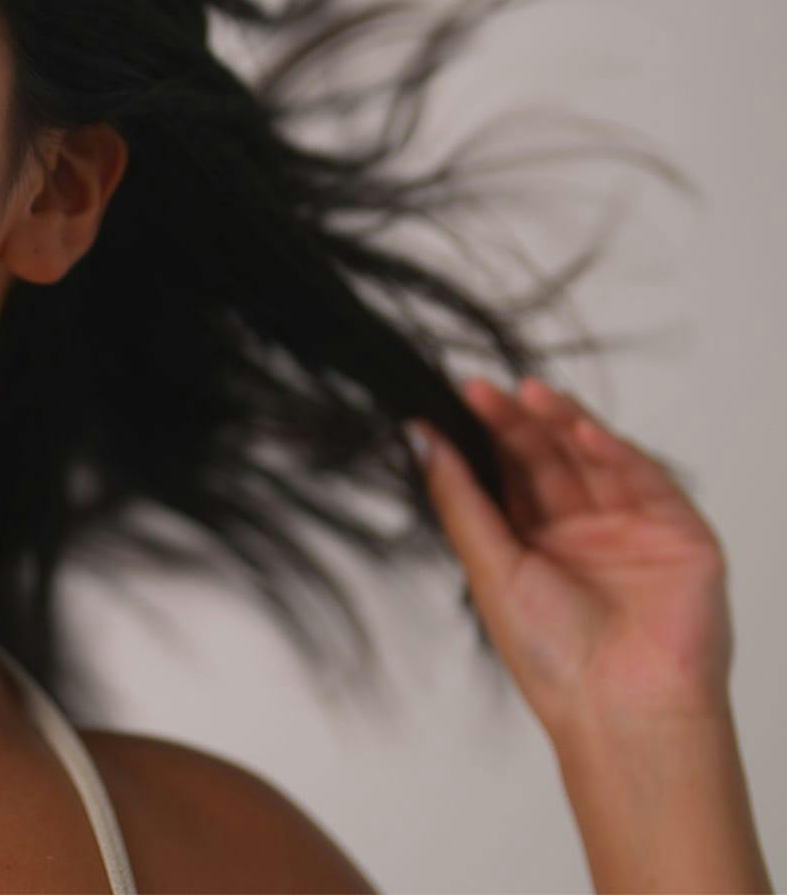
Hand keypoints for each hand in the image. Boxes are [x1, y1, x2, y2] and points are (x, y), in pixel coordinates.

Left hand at [408, 376, 733, 739]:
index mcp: (535, 542)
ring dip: (562, 423)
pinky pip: (645, 478)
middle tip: (482, 390)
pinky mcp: (678, 532)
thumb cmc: (553, 658)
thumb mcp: (490, 567)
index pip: (510, 472)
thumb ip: (460, 499)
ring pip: (594, 458)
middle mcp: (583, 530)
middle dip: (517, 422)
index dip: (486, 434)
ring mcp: (631, 527)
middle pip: (548, 458)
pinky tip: (579, 429)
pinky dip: (615, 450)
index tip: (457, 398)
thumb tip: (420, 437)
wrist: (621, 710)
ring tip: (527, 393)